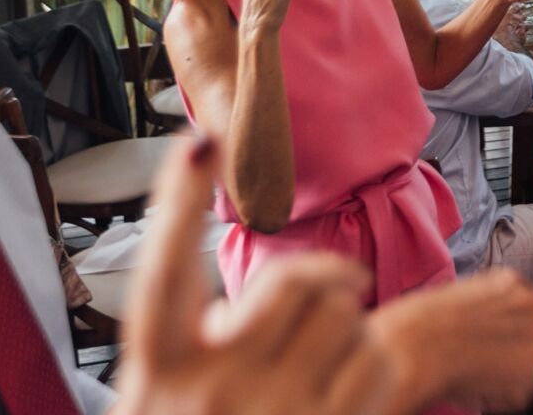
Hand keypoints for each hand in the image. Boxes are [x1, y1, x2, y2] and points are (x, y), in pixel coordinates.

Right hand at [110, 140, 389, 414]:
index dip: (174, 205)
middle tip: (309, 317)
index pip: (161, 276)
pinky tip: (346, 392)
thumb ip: (201, 342)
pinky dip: (373, 364)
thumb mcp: (165, 397)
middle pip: (295, 281)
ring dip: (344, 328)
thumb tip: (275, 292)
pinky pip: (375, 358)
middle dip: (316, 288)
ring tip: (319, 369)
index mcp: (157, 375)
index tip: (197, 142)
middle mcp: (210, 392)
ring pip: (344, 313)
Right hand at [369, 268, 532, 411]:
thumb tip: (498, 332)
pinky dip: (498, 399)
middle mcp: (531, 312)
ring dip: (501, 380)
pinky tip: (472, 384)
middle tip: (472, 360)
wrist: (412, 349)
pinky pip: (516, 396)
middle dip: (508, 359)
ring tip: (467, 370)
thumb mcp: (460, 299)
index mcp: (512, 286)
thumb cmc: (419, 325)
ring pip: (524, 374)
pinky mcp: (528, 374)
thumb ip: (492, 310)